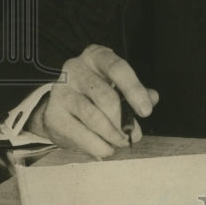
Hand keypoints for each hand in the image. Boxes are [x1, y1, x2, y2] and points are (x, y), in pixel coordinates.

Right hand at [27, 44, 158, 157]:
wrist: (61, 106)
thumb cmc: (96, 92)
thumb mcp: (117, 85)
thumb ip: (136, 91)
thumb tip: (152, 98)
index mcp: (96, 56)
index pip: (118, 68)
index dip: (134, 90)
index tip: (146, 111)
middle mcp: (75, 68)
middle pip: (106, 97)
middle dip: (124, 121)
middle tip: (134, 135)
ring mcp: (61, 91)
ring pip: (94, 118)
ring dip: (113, 135)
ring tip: (121, 142)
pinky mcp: (53, 114)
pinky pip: (80, 134)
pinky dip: (98, 145)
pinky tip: (106, 148)